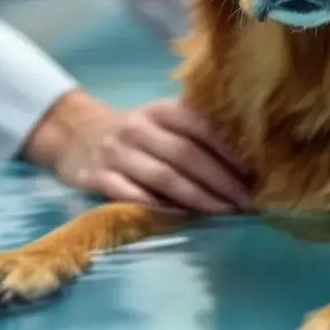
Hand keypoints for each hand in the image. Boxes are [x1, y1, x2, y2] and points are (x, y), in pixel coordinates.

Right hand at [23, 91, 253, 213]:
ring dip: (198, 198)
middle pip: (186, 155)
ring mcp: (116, 153)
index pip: (200, 126)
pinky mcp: (96, 177)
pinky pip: (129, 194)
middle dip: (221, 180)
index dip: (229, 149)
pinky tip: (181, 219)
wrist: (74, 133)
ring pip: (162, 177)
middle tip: (248, 202)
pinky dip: (156, 207)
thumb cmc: (136, 133)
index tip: (255, 172)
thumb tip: (247, 161)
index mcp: (160, 110)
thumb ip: (193, 132)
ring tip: (225, 213)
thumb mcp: (161, 120)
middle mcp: (138, 128)